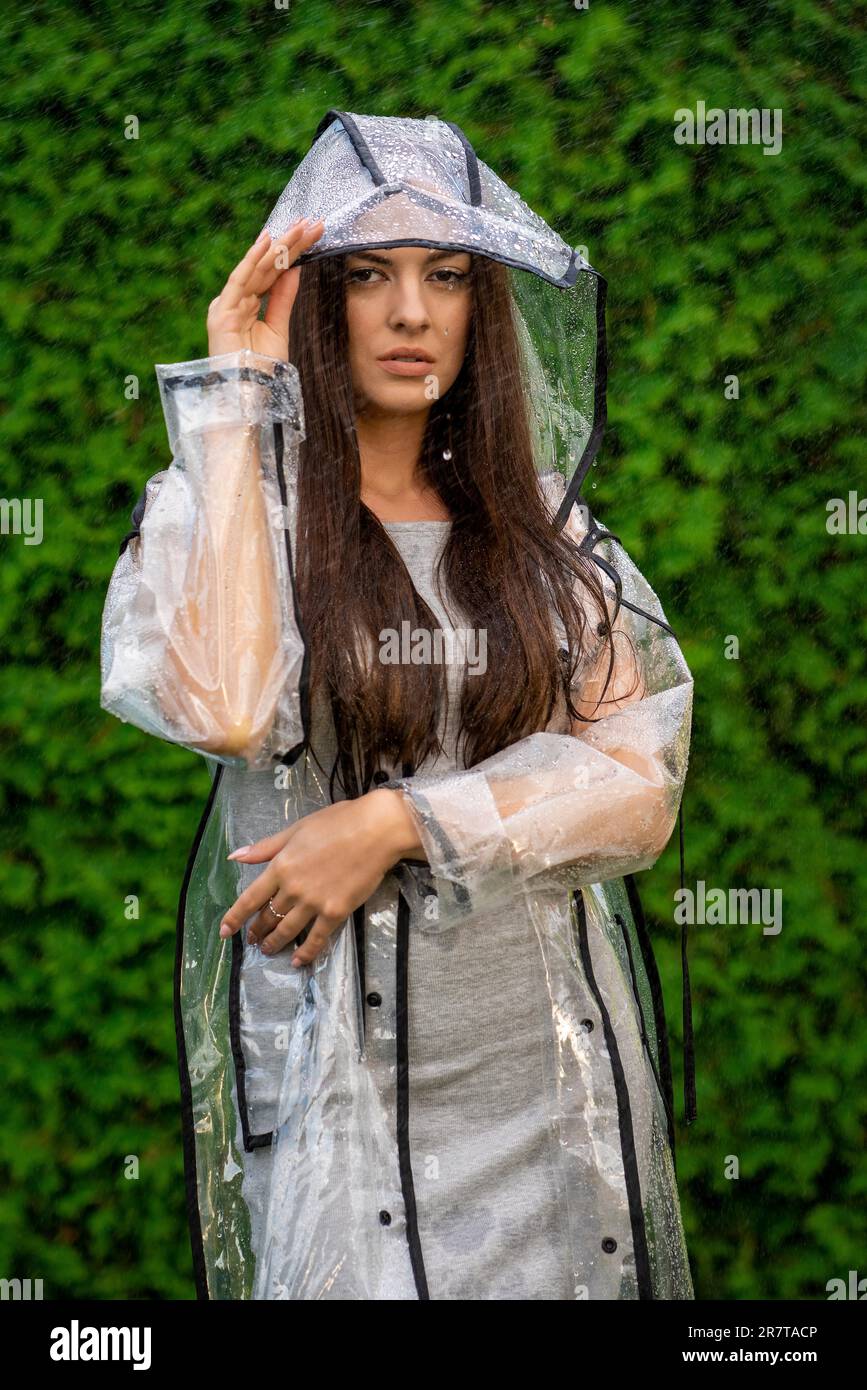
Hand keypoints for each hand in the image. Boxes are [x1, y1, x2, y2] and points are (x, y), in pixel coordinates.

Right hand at [206, 216, 324, 358]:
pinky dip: (253, 261)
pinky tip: (268, 242)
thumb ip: (283, 298)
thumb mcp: (278, 328)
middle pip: (266, 266)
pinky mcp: (221, 313)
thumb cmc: (260, 370)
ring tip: (299, 227)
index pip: (272, 272)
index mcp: (247, 305)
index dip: (293, 252)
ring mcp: (226, 305)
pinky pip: (239, 281)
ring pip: (256, 268)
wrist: (247, 397)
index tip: (313, 233)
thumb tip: (295, 269)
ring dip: (278, 246)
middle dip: (290, 243)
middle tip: (313, 223)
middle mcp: (235, 300)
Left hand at [217, 790, 422, 965]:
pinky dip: (305, 953)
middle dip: (256, 931)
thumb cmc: (338, 823)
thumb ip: (266, 847)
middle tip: (251, 940)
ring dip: (274, 943)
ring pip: (287, 930)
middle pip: (267, 916)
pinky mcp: (336, 912)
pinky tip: (297, 961)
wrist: (376, 830)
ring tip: (267, 950)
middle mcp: (293, 888)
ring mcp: (314, 902)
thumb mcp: (296, 829)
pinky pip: (316, 939)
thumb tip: (235, 856)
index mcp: (280, 866)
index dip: (234, 917)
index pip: (249, 898)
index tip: (225, 931)